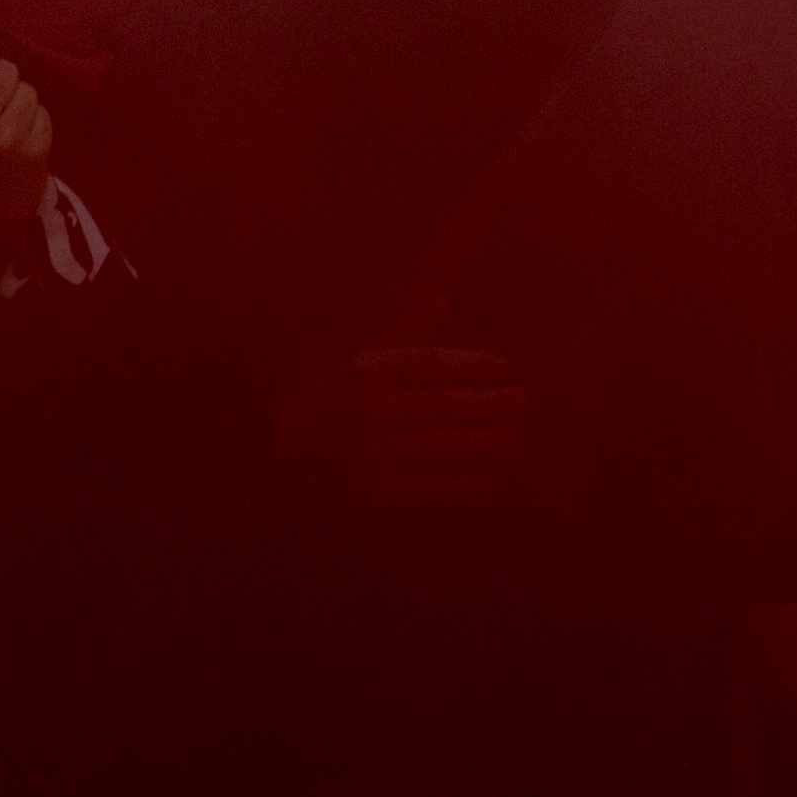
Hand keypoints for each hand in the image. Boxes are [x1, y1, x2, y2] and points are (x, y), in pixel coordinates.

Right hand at [273, 343, 534, 512]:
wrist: (275, 457)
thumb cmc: (325, 401)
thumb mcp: (357, 360)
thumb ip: (402, 335)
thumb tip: (443, 303)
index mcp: (365, 372)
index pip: (432, 364)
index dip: (474, 365)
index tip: (505, 367)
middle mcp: (371, 411)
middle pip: (447, 407)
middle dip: (491, 404)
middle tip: (521, 402)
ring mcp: (373, 455)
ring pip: (446, 448)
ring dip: (487, 443)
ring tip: (513, 436)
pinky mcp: (375, 493)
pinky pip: (432, 488)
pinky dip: (465, 483)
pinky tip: (489, 475)